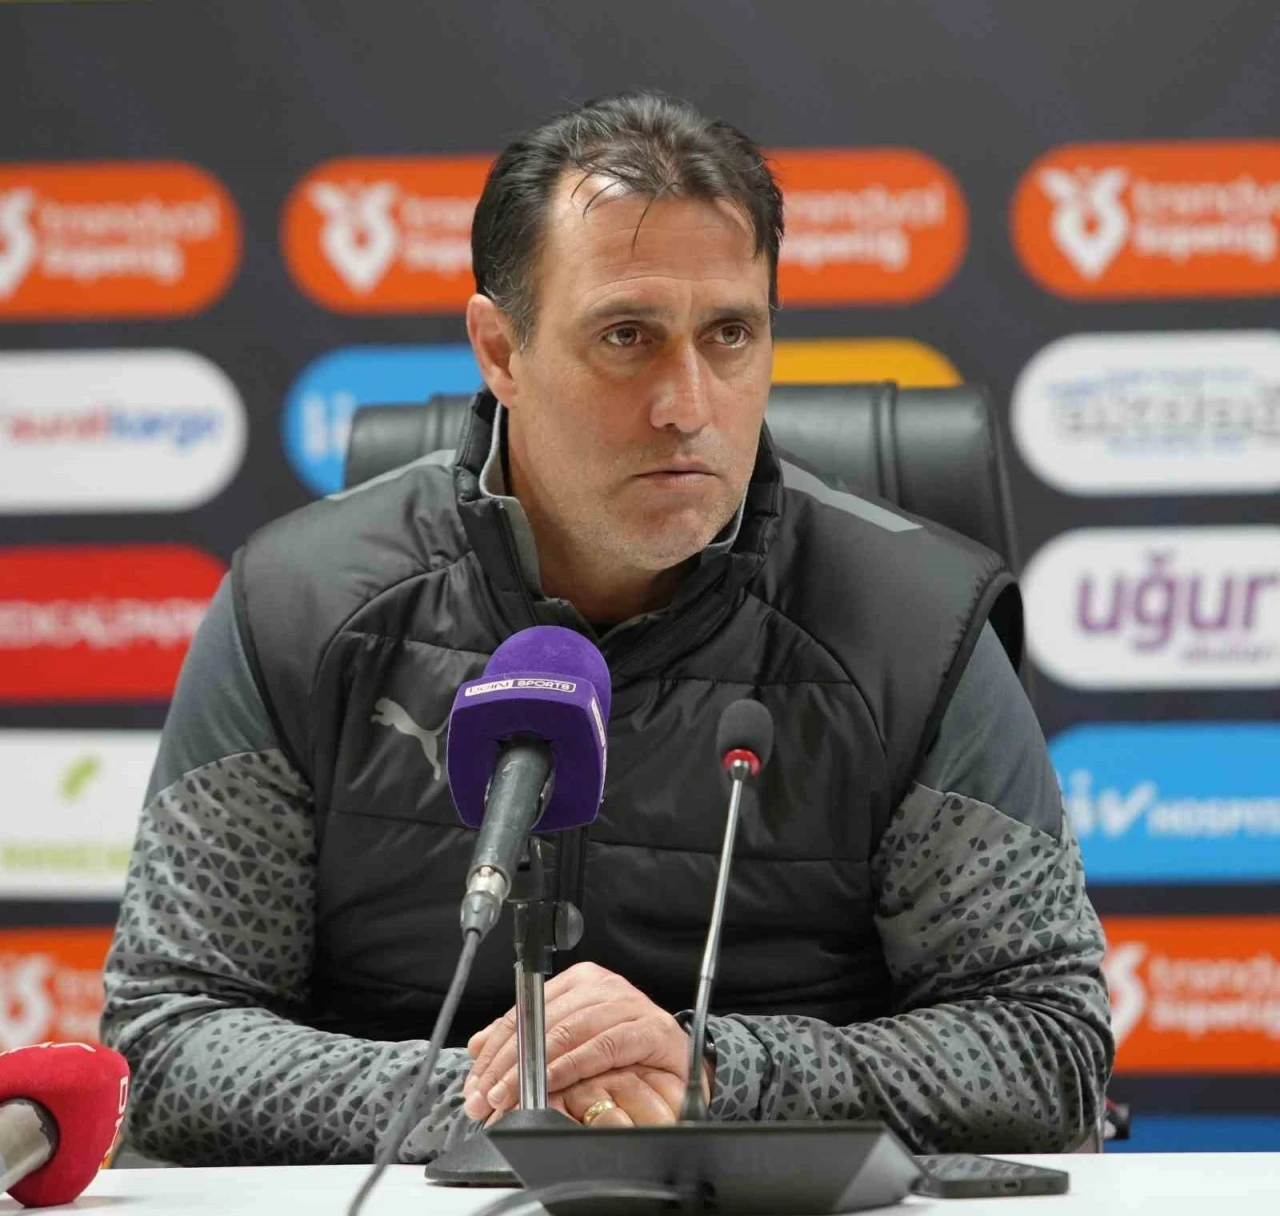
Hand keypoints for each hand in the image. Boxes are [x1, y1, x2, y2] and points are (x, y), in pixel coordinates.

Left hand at [463, 962, 708, 1122]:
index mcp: (581, 981)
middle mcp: (604, 986)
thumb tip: (479, 1047)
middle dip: (507, 1063)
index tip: (476, 1079)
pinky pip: (602, 1047)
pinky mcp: (650, 1030)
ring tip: (510, 1097)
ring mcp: (628, 1005)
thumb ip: (528, 1040)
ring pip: (568, 1032)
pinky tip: (551, 1083)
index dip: (496, 1046)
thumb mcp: (571, 1042)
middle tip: (485, 1096)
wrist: (679, 1063)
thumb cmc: (625, 1052)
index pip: (526, 1010)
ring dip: (533, 1069)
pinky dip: (572, 1066)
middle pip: (542, 1021)